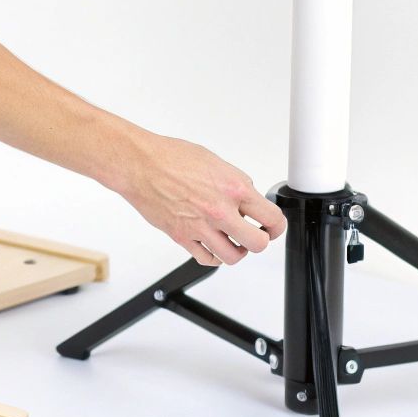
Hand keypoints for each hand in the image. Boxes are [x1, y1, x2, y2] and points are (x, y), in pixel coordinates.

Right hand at [108, 134, 286, 265]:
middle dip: (260, 240)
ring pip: (233, 257)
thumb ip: (235, 183)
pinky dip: (213, 256)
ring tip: (233, 242)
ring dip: (237, 251)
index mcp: (234, 188)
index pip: (272, 217)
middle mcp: (220, 210)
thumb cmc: (170, 157)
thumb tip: (247, 199)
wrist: (140, 165)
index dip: (277, 226)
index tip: (273, 227)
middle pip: (258, 244)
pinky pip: (207, 259)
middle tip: (255, 235)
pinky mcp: (182, 237)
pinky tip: (212, 245)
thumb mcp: (215, 162)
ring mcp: (201, 227)